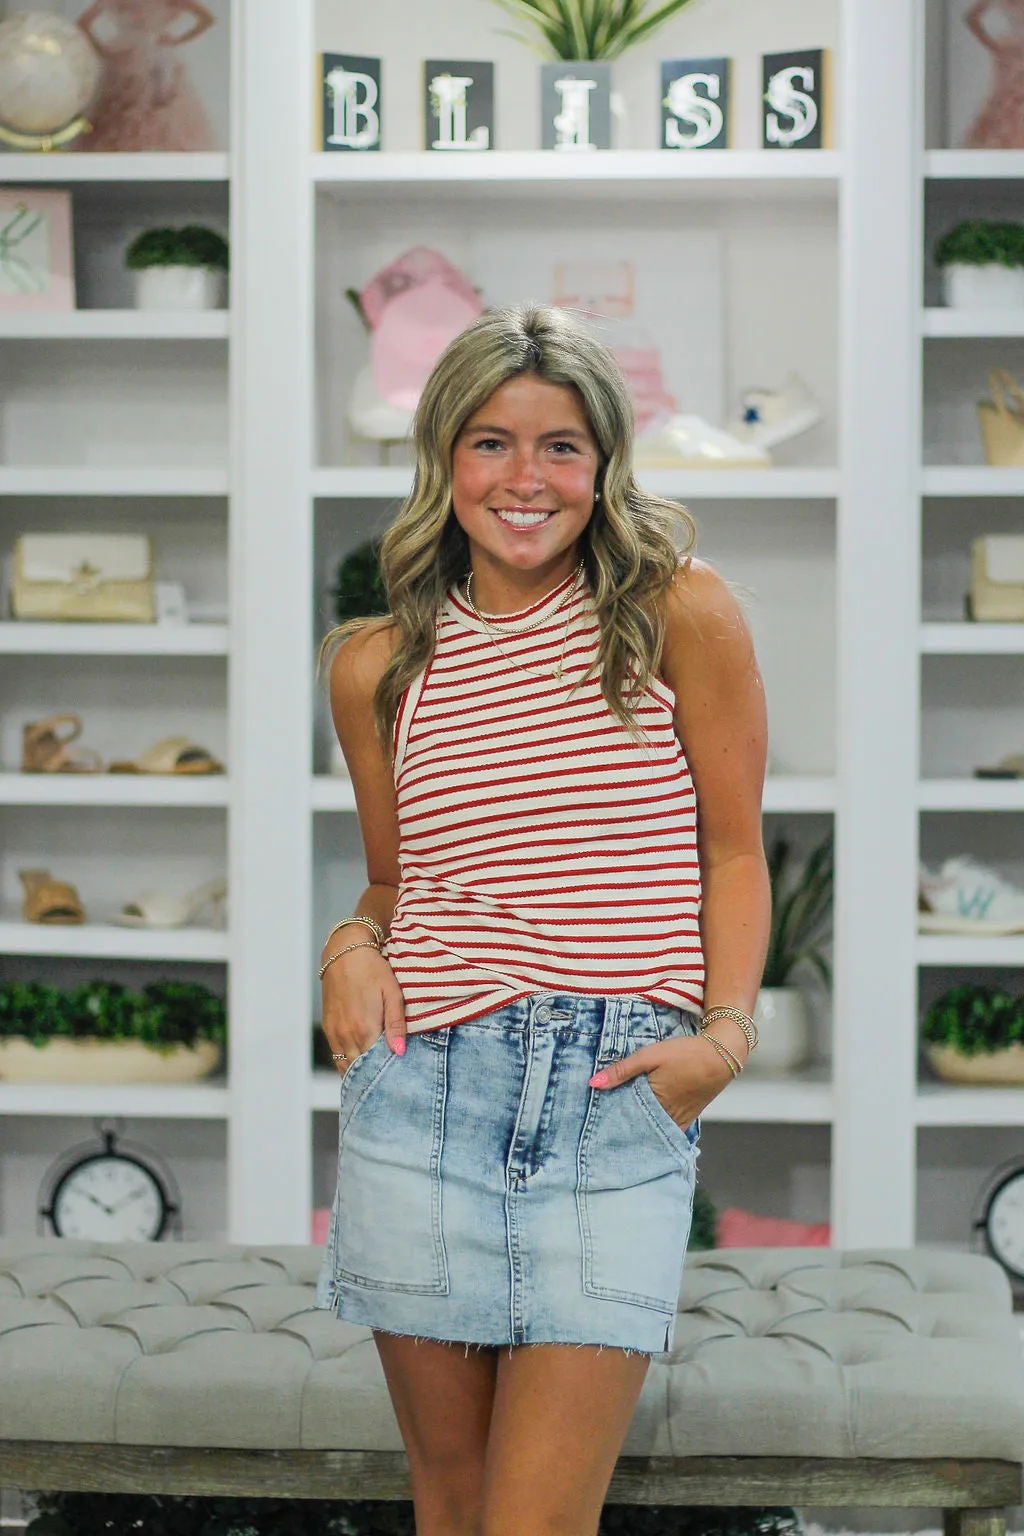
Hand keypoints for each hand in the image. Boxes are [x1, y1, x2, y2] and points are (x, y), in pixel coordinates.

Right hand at [320, 943, 406, 1074]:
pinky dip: (347, 1063)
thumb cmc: (373, 970)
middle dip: (373, 1077)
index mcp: (365, 1028)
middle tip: (390, 1083)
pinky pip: (336, 1055)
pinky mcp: (328, 1028)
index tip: (399, 1078)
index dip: (386, 1074)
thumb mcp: (393, 993)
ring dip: (359, 1073)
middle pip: (359, 1070)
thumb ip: (396, 1025)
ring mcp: (335, 1032)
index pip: (375, 1066)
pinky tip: (360, 1065)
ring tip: (375, 1078)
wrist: (345, 952)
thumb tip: (399, 1053)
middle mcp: (346, 1035)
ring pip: (345, 1065)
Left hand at [588, 1033, 734, 1133]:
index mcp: (654, 1102)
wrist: (721, 1056)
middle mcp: (666, 1116)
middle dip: (621, 1129)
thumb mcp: (649, 1056)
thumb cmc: (685, 1054)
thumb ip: (622, 1070)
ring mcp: (679, 1120)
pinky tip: (644, 1131)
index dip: (609, 1120)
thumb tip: (593, 1084)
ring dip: (638, 1130)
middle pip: (637, 1128)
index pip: (624, 1118)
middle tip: (601, 1129)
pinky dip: (656, 1132)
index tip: (593, 1122)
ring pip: (652, 1131)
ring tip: (618, 1130)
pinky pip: (669, 1132)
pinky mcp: (688, 1118)